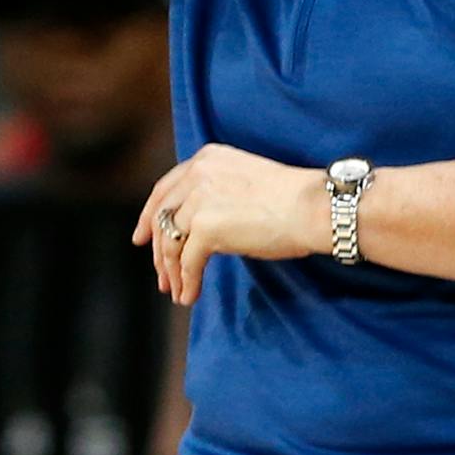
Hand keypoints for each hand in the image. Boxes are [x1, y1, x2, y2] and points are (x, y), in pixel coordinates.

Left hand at [132, 143, 322, 305]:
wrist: (312, 207)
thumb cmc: (292, 200)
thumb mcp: (245, 182)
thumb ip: (216, 193)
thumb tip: (196, 229)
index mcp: (207, 158)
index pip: (165, 189)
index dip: (149, 216)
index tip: (141, 238)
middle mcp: (197, 174)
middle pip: (161, 216)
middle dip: (158, 251)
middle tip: (161, 277)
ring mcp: (199, 200)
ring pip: (170, 242)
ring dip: (171, 271)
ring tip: (176, 292)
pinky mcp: (206, 227)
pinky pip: (187, 262)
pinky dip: (186, 281)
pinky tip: (189, 295)